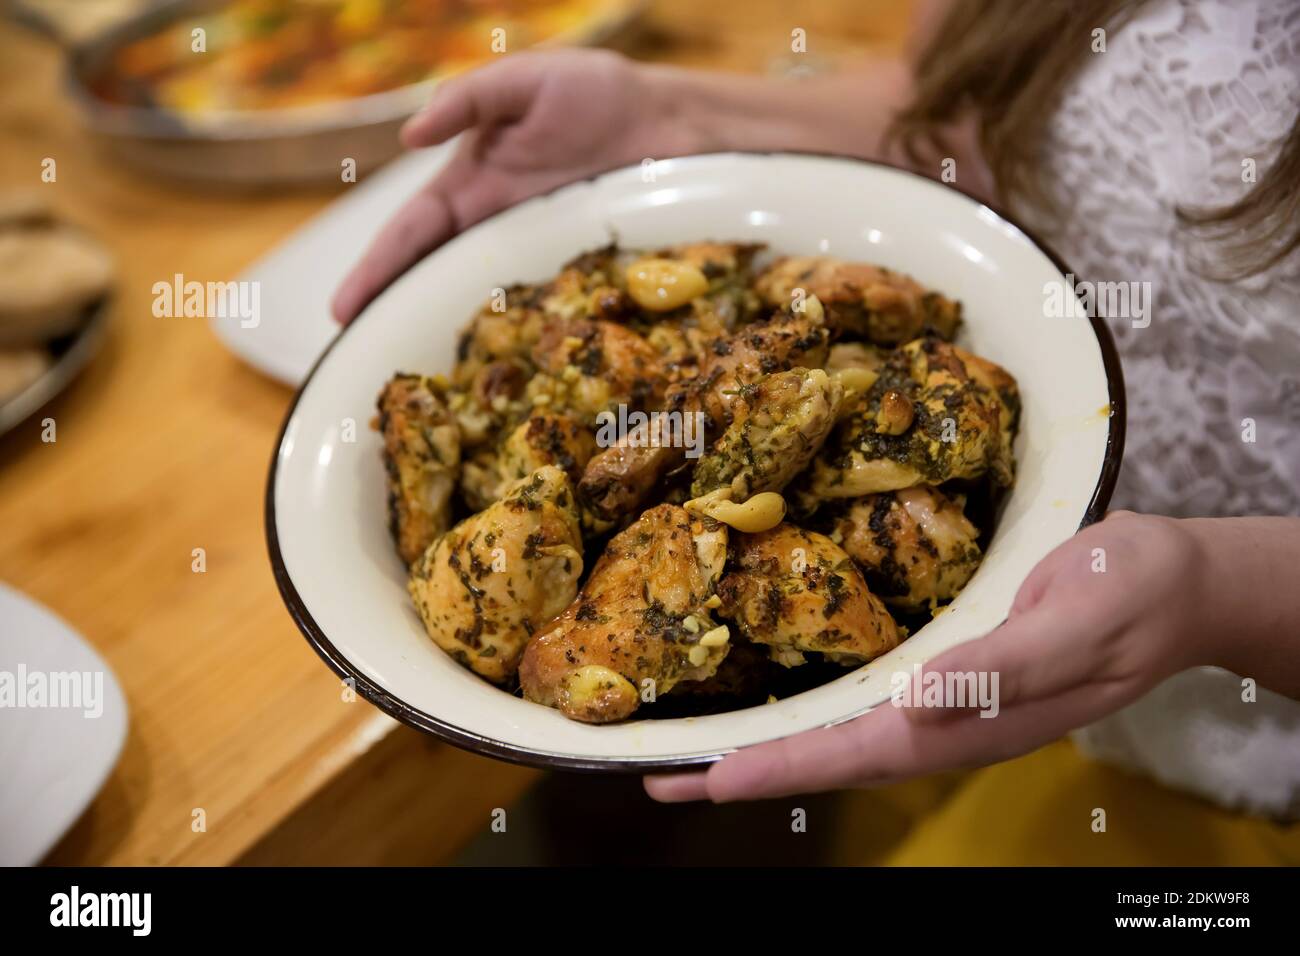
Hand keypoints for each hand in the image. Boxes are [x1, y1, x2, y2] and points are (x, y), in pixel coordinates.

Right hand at [332, 49, 918, 322]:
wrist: (677, 123)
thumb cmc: (598, 93)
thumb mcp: (526, 80)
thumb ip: (469, 99)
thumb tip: (410, 133)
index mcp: (473, 187)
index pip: (412, 234)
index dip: (377, 271)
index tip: (343, 311)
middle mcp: (499, 231)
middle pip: (438, 281)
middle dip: (401, 319)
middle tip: (368, 363)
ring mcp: (539, 258)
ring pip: (485, 307)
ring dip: (454, 341)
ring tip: (422, 384)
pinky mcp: (580, 276)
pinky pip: (544, 314)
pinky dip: (521, 344)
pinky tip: (504, 377)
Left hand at [646, 511, 1218, 801]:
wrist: (1176, 585)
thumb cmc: (1132, 595)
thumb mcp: (1078, 620)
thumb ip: (1000, 665)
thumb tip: (913, 706)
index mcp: (970, 720)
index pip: (855, 754)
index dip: (778, 768)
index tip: (706, 780)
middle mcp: (948, 722)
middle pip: (832, 757)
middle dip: (749, 772)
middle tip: (664, 777)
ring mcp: (949, 703)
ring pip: (843, 737)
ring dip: (772, 747)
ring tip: (699, 753)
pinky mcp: (953, 674)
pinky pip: (868, 704)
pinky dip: (815, 714)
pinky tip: (783, 704)